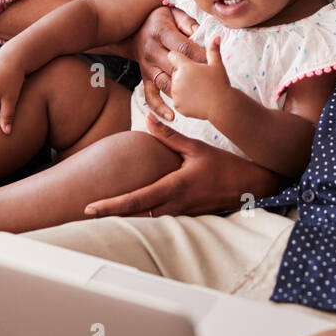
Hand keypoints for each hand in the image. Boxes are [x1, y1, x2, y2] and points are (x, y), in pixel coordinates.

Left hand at [84, 112, 284, 216]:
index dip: (110, 206)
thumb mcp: (196, 147)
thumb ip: (169, 136)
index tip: (89, 208)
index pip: (135, 201)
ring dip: (123, 217)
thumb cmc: (225, 166)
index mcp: (173, 188)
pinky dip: (141, 216)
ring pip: (145, 219)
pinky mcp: (185, 216)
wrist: (252, 186)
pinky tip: (129, 213)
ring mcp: (179, 214)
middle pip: (134, 215)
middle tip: (83, 214)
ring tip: (99, 214)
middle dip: (109, 215)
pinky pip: (158, 217)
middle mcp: (173, 206)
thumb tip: (146, 117)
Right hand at [134, 6, 203, 120]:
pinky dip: (159, 107)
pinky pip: (150, 95)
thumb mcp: (174, 13)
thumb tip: (202, 35)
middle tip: (210, 85)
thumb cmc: (161, 20)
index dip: (200, 56)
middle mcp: (152, 51)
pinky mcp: (144, 78)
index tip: (213, 64)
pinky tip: (171, 116)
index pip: (183, 48)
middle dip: (194, 76)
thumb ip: (189, 23)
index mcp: (161, 33)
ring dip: (181, 93)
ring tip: (197, 101)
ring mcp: (147, 66)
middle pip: (175, 68)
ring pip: (165, 83)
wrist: (134, 28)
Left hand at [165, 35, 230, 120]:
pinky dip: (184, 100)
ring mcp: (176, 93)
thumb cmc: (220, 83)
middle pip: (174, 72)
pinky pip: (177, 100)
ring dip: (182, 87)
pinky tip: (196, 99)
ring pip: (175, 86)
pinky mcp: (177, 105)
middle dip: (182, 74)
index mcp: (185, 66)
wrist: (221, 106)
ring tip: (197, 89)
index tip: (183, 59)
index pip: (173, 56)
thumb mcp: (217, 65)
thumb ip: (213, 50)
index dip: (178, 57)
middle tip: (197, 78)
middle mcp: (177, 79)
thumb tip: (216, 37)